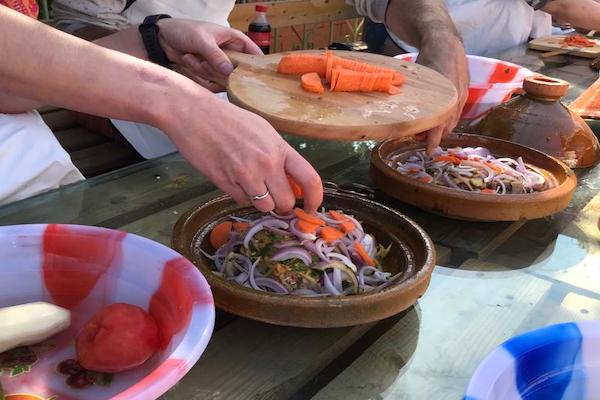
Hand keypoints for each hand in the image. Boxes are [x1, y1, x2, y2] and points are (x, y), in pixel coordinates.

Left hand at [157, 19, 262, 91]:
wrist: (162, 40)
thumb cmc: (183, 31)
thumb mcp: (201, 40)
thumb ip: (215, 55)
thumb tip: (229, 71)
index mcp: (234, 40)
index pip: (254, 54)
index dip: (257, 65)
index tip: (251, 75)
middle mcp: (230, 55)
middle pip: (239, 73)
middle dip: (220, 70)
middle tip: (205, 62)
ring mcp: (219, 67)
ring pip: (223, 80)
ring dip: (204, 71)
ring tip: (191, 56)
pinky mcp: (209, 76)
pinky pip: (211, 85)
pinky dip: (198, 76)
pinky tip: (188, 61)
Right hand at [160, 86, 322, 212]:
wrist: (192, 113)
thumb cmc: (229, 119)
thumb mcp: (263, 131)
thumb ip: (279, 155)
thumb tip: (292, 182)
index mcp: (279, 147)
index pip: (309, 179)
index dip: (315, 199)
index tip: (311, 208)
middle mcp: (265, 162)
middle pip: (285, 202)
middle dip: (282, 204)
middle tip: (275, 197)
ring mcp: (244, 174)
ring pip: (264, 206)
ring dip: (261, 201)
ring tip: (251, 184)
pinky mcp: (224, 183)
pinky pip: (242, 201)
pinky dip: (241, 196)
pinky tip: (233, 178)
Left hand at [414, 34, 468, 153]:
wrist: (446, 42)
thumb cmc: (429, 58)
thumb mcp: (419, 76)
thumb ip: (413, 94)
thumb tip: (398, 112)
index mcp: (448, 94)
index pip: (441, 123)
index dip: (434, 138)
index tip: (428, 150)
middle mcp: (458, 97)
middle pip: (448, 125)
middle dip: (435, 136)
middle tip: (419, 139)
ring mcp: (463, 95)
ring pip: (453, 121)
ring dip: (440, 129)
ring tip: (425, 132)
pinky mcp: (464, 93)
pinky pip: (456, 113)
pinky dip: (446, 120)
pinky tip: (436, 122)